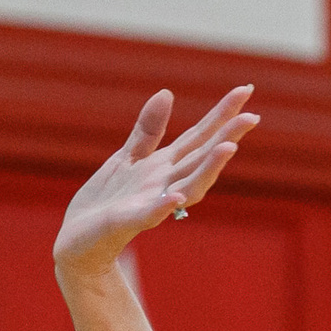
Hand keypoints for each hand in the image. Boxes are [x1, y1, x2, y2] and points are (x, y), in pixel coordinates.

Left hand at [54, 86, 258, 278]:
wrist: (77, 242)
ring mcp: (150, 203)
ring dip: (209, 169)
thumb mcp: (127, 157)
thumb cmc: (106, 201)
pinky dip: (165, 205)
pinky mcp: (127, 222)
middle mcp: (165, 183)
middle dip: (227, 137)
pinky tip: (177, 196)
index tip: (246, 89)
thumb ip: (148, 130)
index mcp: (164, 166)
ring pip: (187, 185)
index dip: (222, 114)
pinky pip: (150, 214)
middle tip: (253, 117)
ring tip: (229, 147)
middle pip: (201, 157)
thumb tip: (168, 93)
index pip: (199, 136)